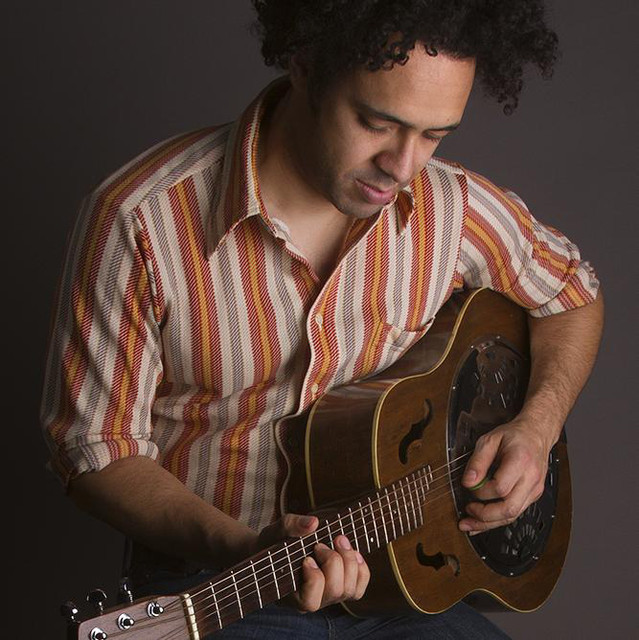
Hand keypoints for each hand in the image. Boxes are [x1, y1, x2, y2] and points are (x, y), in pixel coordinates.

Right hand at [256, 513, 369, 611]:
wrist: (277, 549)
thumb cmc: (273, 544)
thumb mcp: (274, 532)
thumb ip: (291, 526)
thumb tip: (314, 523)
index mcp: (292, 595)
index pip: (310, 601)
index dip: (314, 578)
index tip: (307, 557)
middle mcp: (313, 600)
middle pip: (335, 590)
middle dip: (333, 562)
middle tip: (321, 544)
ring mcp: (329, 595)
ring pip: (350, 589)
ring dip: (349, 561)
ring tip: (339, 540)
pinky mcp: (341, 587)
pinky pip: (360, 586)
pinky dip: (361, 568)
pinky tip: (352, 551)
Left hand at [458, 419, 551, 533]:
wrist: (536, 434)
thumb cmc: (514, 436)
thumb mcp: (489, 440)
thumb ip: (477, 461)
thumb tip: (468, 482)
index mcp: (521, 461)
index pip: (500, 488)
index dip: (481, 492)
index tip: (468, 486)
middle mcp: (531, 479)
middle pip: (509, 508)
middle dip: (485, 516)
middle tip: (467, 511)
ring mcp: (534, 490)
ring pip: (513, 515)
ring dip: (489, 523)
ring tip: (470, 524)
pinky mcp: (533, 496)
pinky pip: (515, 512)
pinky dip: (498, 519)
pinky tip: (483, 522)